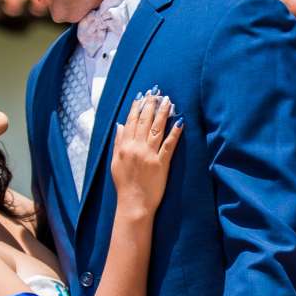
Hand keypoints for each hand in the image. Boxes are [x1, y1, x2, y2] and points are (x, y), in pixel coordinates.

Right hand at [110, 91, 181, 214]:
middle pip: (144, 122)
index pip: (131, 122)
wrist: (133, 203)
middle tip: (157, 92)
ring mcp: (149, 155)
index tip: (142, 96)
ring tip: (168, 101)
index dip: (137, 107)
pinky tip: (179, 121)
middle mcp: (136, 148)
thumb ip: (117, 143)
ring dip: (163, 113)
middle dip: (151, 105)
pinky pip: (169, 145)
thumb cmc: (124, 184)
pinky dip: (174, 133)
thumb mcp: (115, 162)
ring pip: (157, 129)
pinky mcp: (161, 163)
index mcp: (124, 146)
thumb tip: (120, 125)